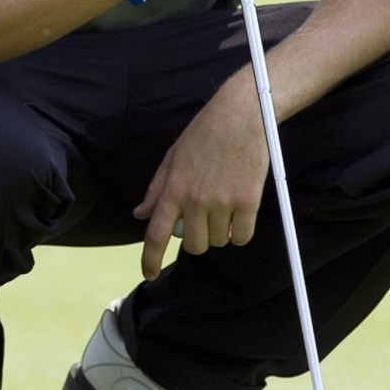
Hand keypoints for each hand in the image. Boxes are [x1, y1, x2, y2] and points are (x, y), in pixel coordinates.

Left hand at [133, 87, 268, 279]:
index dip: (150, 260)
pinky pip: (241, 236)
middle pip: (193, 245)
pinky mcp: (247, 202)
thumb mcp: (173, 157)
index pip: (155, 234)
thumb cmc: (206, 132)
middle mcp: (195, 200)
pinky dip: (240, 231)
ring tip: (224, 205)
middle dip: (197, 238)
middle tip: (205, 217)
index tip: (150, 273)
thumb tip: (141, 213)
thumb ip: (157, 188)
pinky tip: (240, 214)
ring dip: (220, 232)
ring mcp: (222, 203)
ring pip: (219, 241)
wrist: (241, 115)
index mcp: (174, 188)